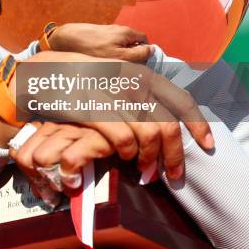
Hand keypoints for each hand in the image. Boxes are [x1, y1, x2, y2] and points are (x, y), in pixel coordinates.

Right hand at [9, 52, 214, 182]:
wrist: (42, 73)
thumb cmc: (79, 81)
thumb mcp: (113, 80)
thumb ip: (136, 96)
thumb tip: (161, 124)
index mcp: (139, 74)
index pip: (179, 98)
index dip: (197, 123)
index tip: (207, 144)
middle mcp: (131, 81)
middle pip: (167, 124)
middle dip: (174, 155)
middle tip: (171, 175)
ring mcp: (112, 94)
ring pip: (148, 135)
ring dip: (150, 160)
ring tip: (145, 174)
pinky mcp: (94, 107)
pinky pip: (122, 137)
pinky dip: (127, 153)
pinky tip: (123, 158)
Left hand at [48, 23, 152, 62]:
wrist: (67, 39)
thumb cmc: (93, 49)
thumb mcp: (119, 56)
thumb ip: (137, 54)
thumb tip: (152, 51)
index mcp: (127, 32)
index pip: (145, 41)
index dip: (145, 53)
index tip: (140, 65)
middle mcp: (119, 29)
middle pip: (132, 44)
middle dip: (131, 57)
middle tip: (124, 69)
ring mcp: (108, 31)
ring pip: (120, 47)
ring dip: (118, 58)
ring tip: (110, 68)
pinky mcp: (98, 35)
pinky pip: (109, 47)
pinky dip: (107, 55)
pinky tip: (99, 63)